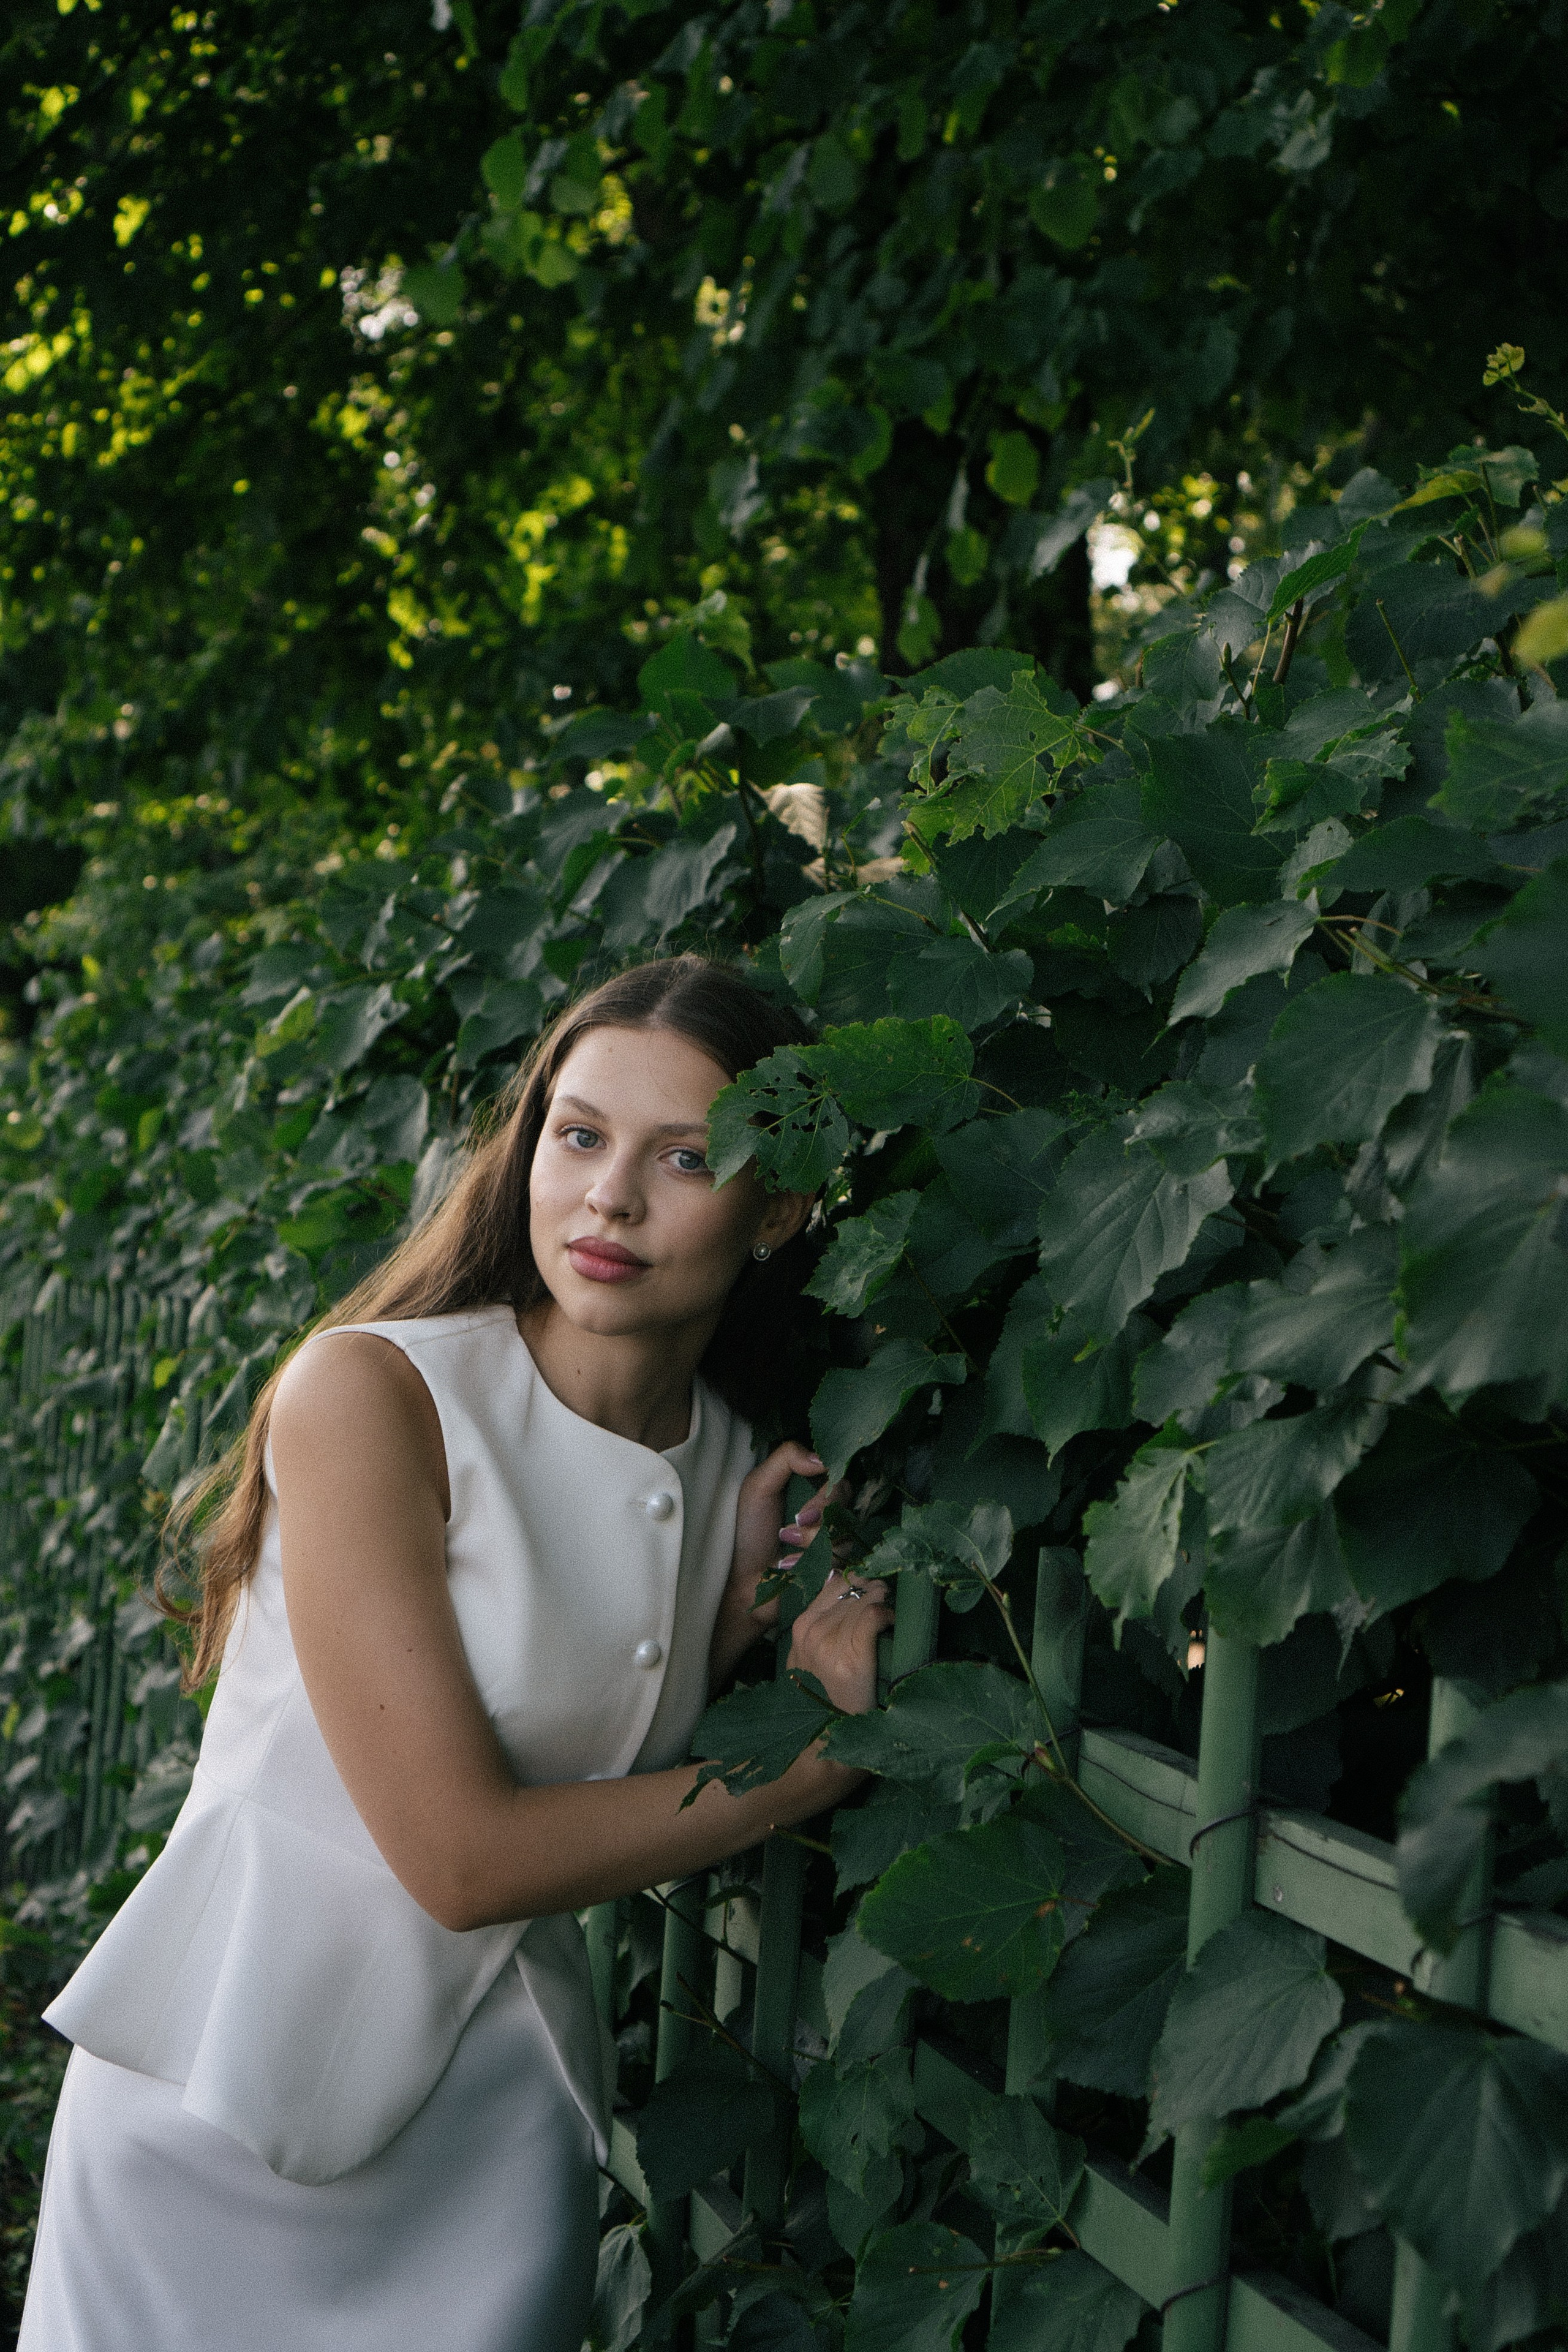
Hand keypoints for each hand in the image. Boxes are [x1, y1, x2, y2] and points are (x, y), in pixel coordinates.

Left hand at [708, 1439, 829, 1686]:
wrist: (743, 1582)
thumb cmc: (747, 1532)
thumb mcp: (758, 1487)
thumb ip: (786, 1458)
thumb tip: (823, 1459)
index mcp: (812, 1486)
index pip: (839, 1480)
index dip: (827, 1496)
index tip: (805, 1513)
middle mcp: (828, 1510)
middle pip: (846, 1507)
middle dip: (818, 1525)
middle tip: (788, 1535)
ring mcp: (834, 1539)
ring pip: (845, 1535)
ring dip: (812, 1547)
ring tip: (784, 1557)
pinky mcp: (836, 1565)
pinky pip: (844, 1560)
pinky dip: (813, 1565)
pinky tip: (790, 1568)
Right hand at [785, 1566, 892, 1715]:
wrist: (827, 1730)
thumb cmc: (825, 1689)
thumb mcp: (812, 1651)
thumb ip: (823, 1618)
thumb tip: (843, 1578)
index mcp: (801, 1625)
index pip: (836, 1583)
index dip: (860, 1581)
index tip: (875, 1589)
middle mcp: (812, 1632)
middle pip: (852, 1590)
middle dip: (875, 1589)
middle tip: (889, 1598)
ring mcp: (829, 1646)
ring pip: (864, 1600)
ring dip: (883, 1601)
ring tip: (891, 1611)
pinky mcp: (852, 1659)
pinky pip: (872, 1616)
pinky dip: (887, 1614)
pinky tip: (892, 1623)